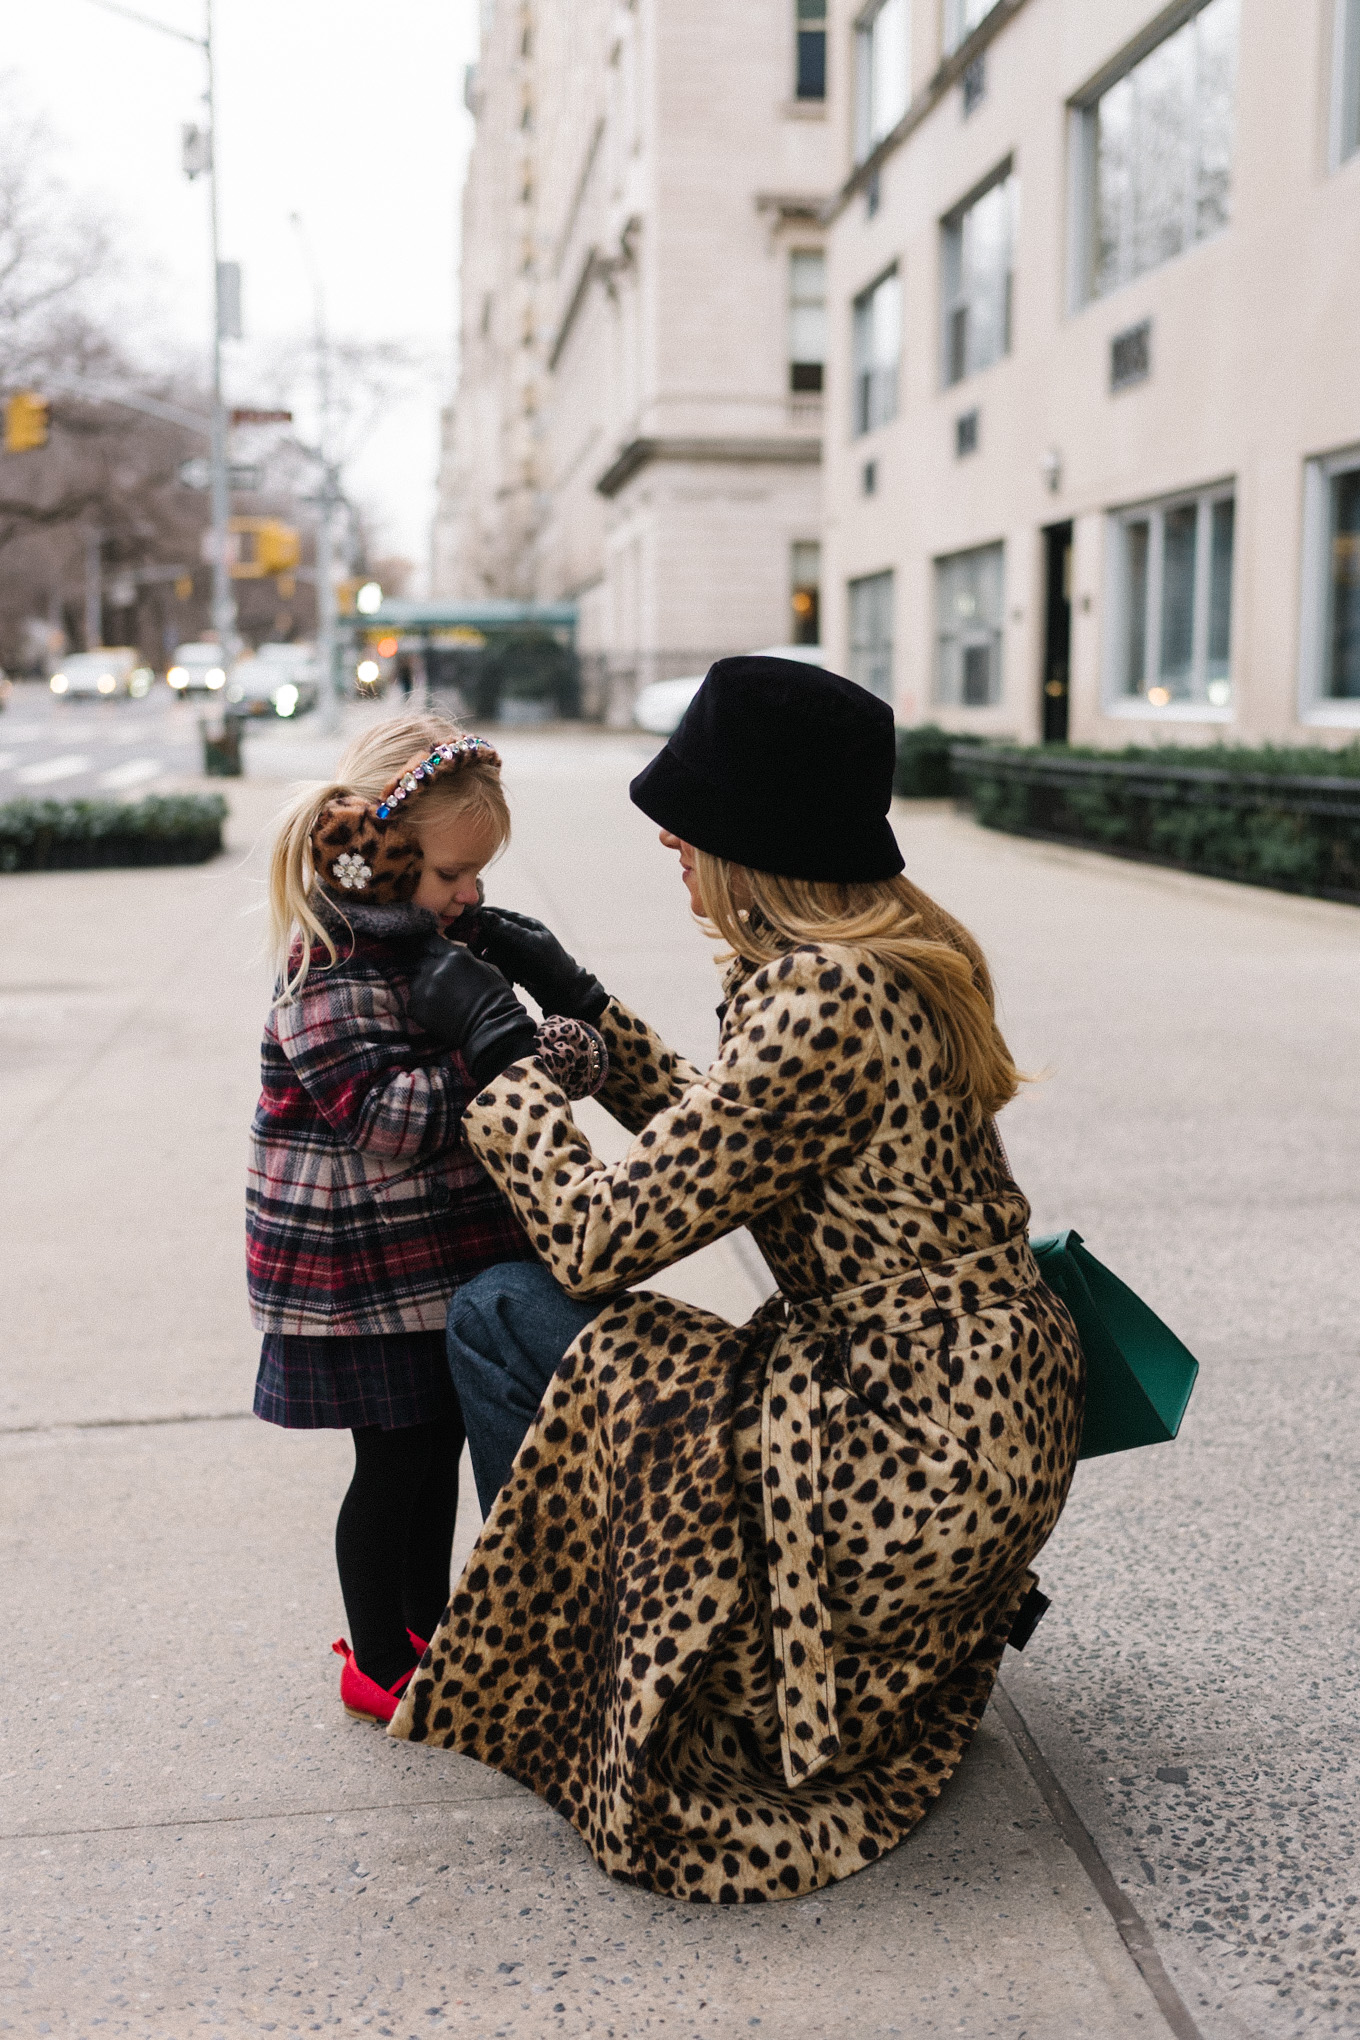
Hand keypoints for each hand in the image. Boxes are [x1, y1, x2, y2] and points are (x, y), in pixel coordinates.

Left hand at [408, 939, 538, 1087]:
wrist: (492, 1028)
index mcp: (455, 956)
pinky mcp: (417, 1008)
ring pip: (416, 983)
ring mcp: (424, 988)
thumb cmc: (497, 999)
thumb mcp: (488, 969)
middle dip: (430, 970)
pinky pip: (413, 1003)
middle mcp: (435, 968)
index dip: (431, 948)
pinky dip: (422, 1007)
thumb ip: (467, 960)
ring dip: (425, 988)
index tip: (430, 952)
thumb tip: (459, 958)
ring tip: (440, 1001)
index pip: (432, 942)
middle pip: (423, 963)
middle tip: (442, 984)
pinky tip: (436, 1013)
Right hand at [471, 906, 607, 1021]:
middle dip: (478, 934)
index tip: (462, 918)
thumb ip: (507, 930)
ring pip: (494, 947)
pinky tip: (483, 965)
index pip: (499, 915)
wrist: (565, 993)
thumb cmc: (551, 965)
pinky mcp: (517, 968)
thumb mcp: (528, 944)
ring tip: (470, 953)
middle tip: (460, 938)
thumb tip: (485, 914)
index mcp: (527, 925)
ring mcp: (519, 953)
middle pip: (494, 931)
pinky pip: (499, 961)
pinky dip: (491, 962)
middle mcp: (522, 937)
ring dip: (483, 949)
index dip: (481, 916)